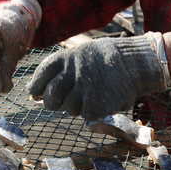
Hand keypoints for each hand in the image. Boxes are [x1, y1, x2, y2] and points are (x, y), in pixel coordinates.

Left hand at [27, 32, 170, 120]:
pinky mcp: (95, 106)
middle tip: (58, 103)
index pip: (42, 76)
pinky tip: (102, 100)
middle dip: (51, 102)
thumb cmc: (106, 59)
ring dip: (76, 106)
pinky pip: (85, 115)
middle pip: (51, 96)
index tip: (35, 93)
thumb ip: (60, 71)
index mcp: (66, 58)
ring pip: (68, 108)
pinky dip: (91, 111)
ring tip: (90, 95)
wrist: (136, 62)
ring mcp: (84, 89)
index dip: (36, 86)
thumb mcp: (81, 54)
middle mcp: (72, 72)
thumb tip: (34, 93)